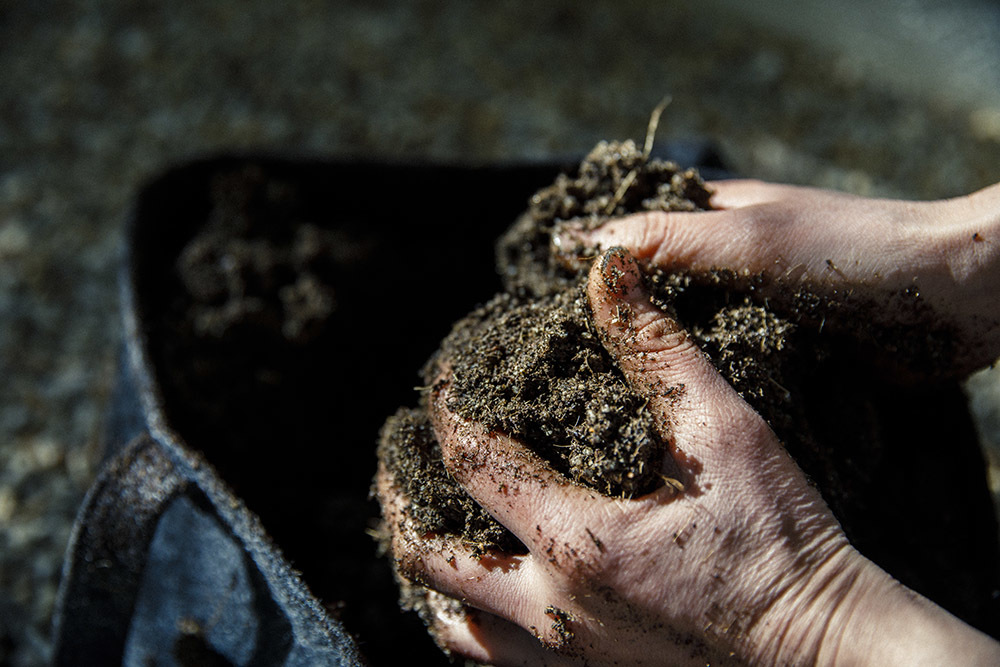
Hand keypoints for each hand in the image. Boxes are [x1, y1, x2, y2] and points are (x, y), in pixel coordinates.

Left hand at [379, 248, 858, 664]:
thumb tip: (608, 270)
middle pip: (429, 557)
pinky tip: (479, 601)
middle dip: (400, 498)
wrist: (828, 657)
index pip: (472, 461)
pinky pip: (495, 664)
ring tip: (425, 530)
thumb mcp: (727, 434)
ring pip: (453, 627)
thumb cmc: (786, 545)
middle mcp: (553, 611)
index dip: (445, 409)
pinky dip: (469, 625)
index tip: (444, 376)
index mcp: (577, 539)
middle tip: (397, 460)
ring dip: (427, 574)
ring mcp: (566, 660)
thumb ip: (658, 351)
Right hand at [559, 180, 999, 375]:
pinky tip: (658, 417)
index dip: (579, 267)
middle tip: (552, 372)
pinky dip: (690, 387)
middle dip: (605, 326)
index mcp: (709, 220)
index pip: (624, 238)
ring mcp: (748, 311)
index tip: (531, 308)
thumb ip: (661, 240)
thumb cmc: (847, 252)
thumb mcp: (744, 239)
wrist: (952, 298)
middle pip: (644, 294)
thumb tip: (572, 242)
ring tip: (590, 405)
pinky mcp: (776, 353)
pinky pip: (718, 369)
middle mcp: (720, 266)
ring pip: (677, 337)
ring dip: (644, 362)